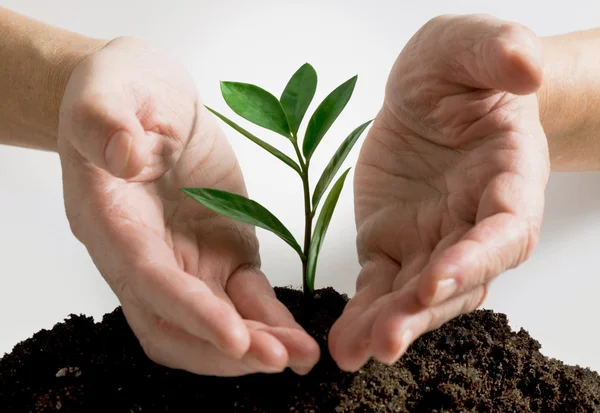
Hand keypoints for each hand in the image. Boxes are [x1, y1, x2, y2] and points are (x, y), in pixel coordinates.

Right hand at [57, 37, 318, 375]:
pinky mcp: (221, 252)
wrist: (146, 100)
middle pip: (176, 324)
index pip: (148, 280)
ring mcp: (186, 259)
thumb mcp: (108, 93)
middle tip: (276, 359)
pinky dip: (269, 320)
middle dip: (222, 350)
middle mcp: (144, 256)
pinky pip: (245, 297)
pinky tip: (298, 338)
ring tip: (301, 357)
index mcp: (111, 221)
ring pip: (216, 320)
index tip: (233, 336)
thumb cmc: (120, 92)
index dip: (189, 311)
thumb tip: (124, 156)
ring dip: (254, 345)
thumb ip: (106, 124)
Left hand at [329, 14, 548, 370]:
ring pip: (418, 294)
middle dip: (425, 310)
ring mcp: (432, 240)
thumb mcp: (468, 44)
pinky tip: (343, 341)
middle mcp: (475, 222)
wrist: (430, 98)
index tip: (441, 275)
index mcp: (507, 178)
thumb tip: (526, 65)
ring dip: (391, 324)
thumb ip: (497, 49)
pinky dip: (363, 313)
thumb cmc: (459, 71)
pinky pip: (380, 287)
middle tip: (388, 339)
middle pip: (460, 280)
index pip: (504, 228)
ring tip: (356, 351)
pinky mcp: (393, 247)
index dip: (477, 256)